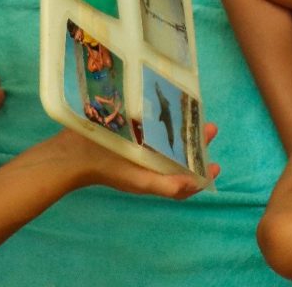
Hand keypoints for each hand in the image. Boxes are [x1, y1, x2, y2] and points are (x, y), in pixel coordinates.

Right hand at [52, 122, 219, 198]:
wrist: (75, 153)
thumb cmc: (109, 169)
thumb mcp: (138, 180)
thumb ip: (163, 184)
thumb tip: (192, 185)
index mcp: (153, 176)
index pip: (183, 182)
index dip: (201, 177)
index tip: (216, 164)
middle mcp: (150, 161)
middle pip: (180, 155)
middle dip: (197, 144)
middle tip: (210, 127)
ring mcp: (141, 145)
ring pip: (170, 140)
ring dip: (184, 130)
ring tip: (196, 115)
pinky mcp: (132, 129)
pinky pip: (153, 126)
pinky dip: (165, 120)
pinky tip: (171, 106)